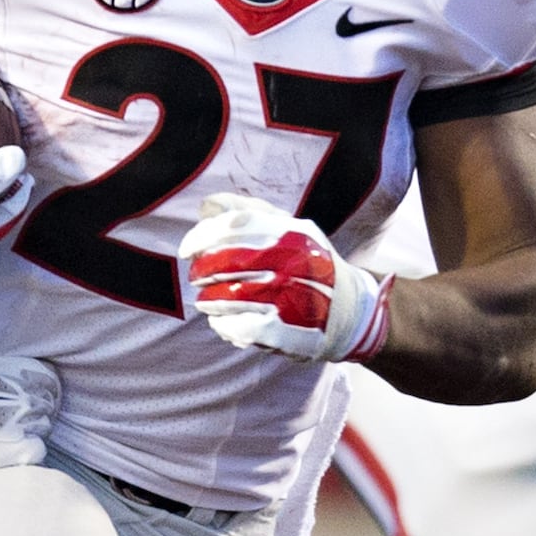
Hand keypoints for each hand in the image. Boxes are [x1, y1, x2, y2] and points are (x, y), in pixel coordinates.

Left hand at [182, 192, 386, 363]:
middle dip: (201, 271)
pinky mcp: (284, 330)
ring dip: (208, 300)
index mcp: (291, 231)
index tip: (187, 250)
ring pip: (225, 298)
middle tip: (198, 277)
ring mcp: (288, 297)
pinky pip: (237, 328)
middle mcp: (291, 261)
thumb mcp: (287, 227)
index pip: (233, 225)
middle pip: (223, 262)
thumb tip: (207, 205)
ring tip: (207, 300)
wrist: (348, 310)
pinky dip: (222, 325)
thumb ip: (247, 211)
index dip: (201, 236)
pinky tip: (222, 322)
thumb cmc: (307, 261)